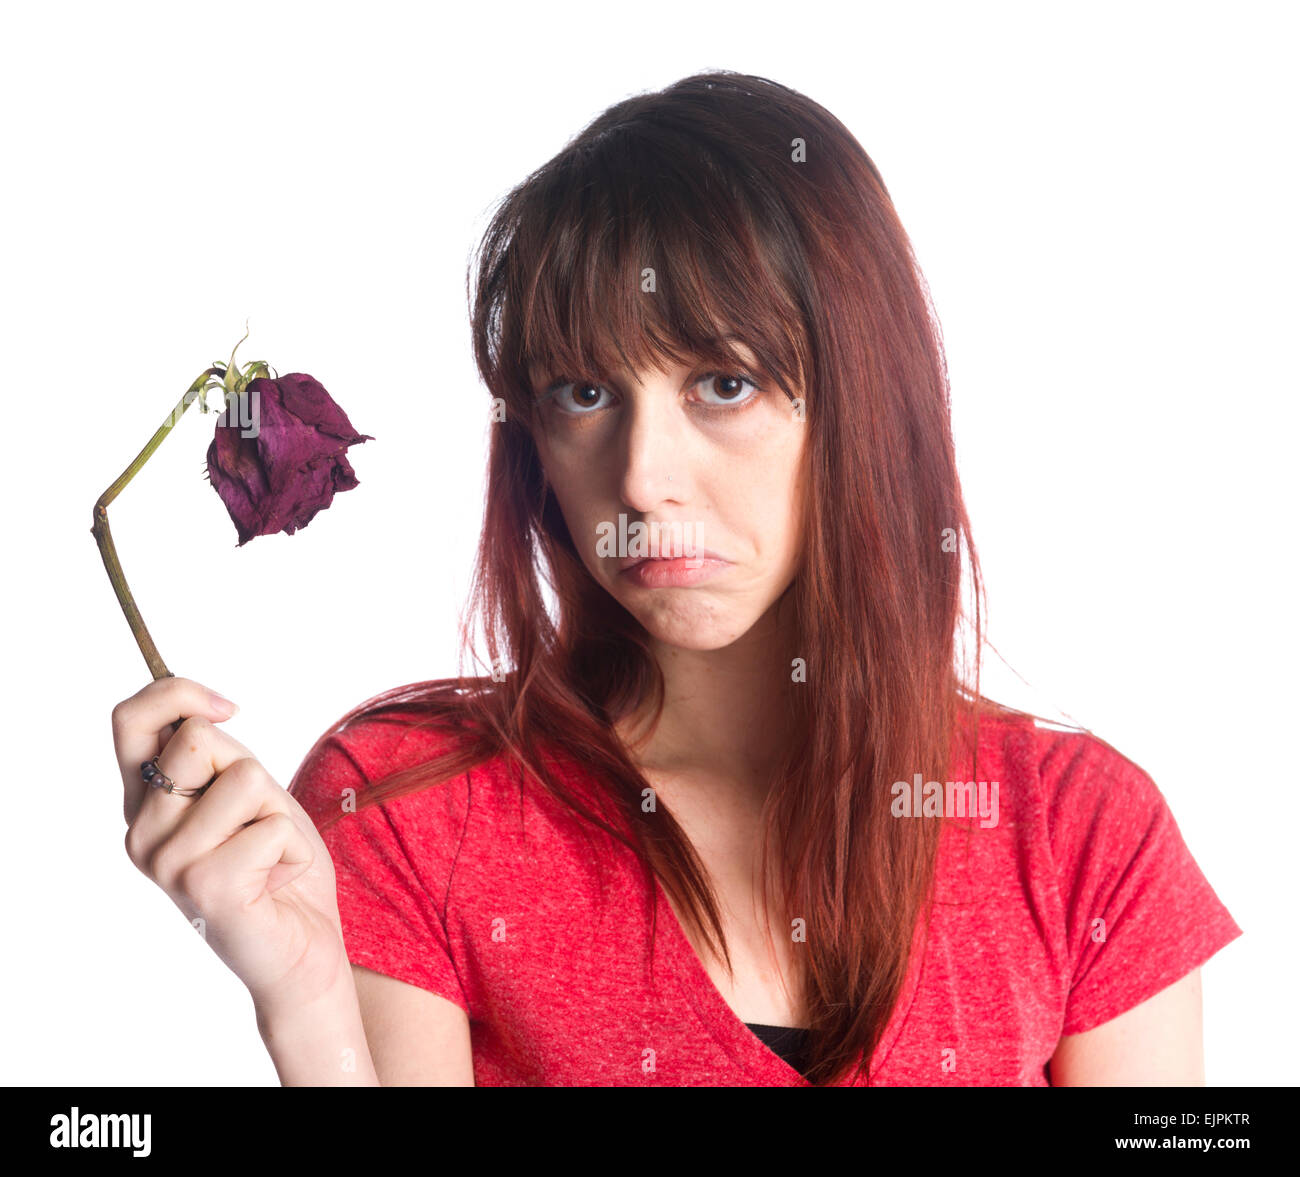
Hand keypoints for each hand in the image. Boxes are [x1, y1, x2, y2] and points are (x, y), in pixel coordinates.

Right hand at [113, 676, 348, 1014]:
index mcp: (143, 804)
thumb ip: (216, 756)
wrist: (301, 948)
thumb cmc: (277, 865)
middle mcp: (140, 833)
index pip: (130, 720)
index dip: (179, 693)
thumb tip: (200, 710)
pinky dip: (293, 847)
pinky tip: (275, 881)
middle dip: (251, 768)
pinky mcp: (205, 887)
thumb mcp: (247, 792)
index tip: (228, 707)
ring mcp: (167, 863)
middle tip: (258, 821)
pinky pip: (273, 824)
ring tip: (268, 853)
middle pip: (197, 739)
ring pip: (245, 777)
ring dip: (278, 810)